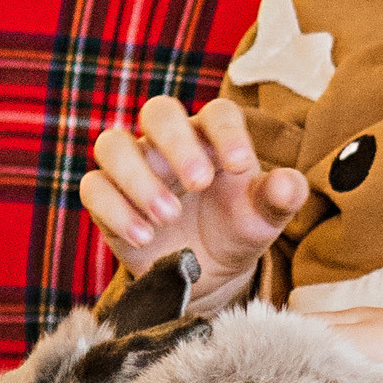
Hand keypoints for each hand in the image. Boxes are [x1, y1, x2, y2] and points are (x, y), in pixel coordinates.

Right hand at [81, 96, 305, 310]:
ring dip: (138, 179)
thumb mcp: (264, 218)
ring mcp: (135, 168)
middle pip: (158, 111)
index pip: (217, 113)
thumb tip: (288, 183)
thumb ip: (280, 198)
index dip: (227, 132)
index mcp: (213, 136)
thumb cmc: (237, 229)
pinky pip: (94, 188)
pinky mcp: (108, 199)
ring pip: (113, 145)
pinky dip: (115, 211)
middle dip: (177, 144)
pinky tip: (145, 238)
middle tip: (200, 184)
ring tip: (168, 217)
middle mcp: (169, 144)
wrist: (208, 270)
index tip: (241, 166)